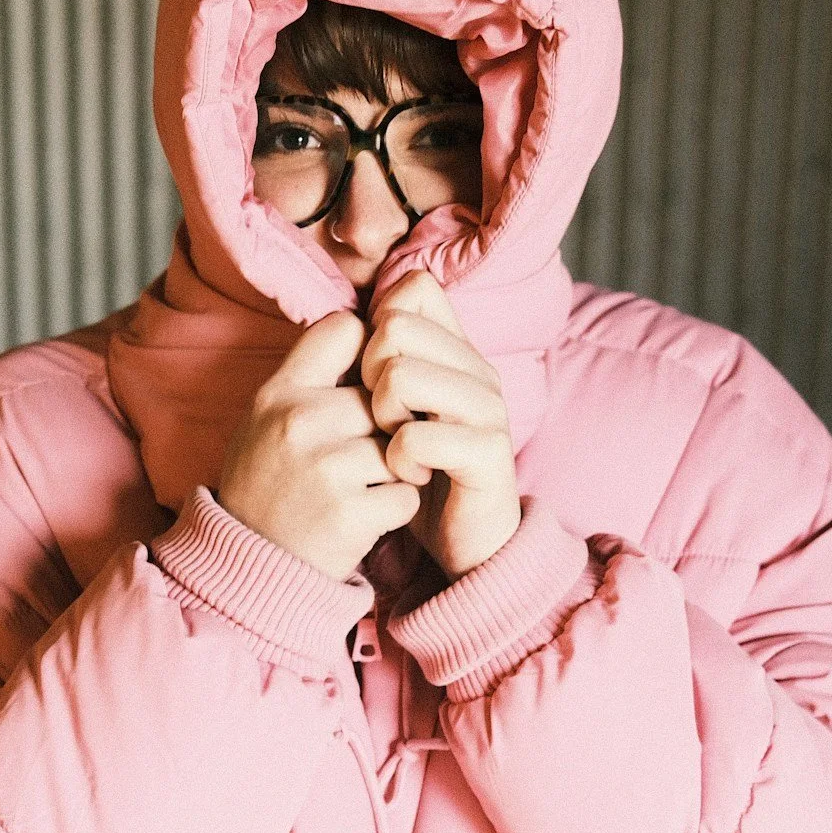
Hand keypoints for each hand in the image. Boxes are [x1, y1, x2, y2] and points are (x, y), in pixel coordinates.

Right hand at [214, 310, 426, 581]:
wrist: (248, 566)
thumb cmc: (267, 485)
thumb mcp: (267, 419)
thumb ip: (311, 376)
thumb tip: (372, 326)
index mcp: (278, 393)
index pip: (345, 329)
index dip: (369, 352)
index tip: (367, 382)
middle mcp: (298, 422)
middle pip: (383, 396)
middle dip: (384, 426)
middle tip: (359, 458)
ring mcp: (325, 468)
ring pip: (401, 445)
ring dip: (393, 470)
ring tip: (358, 489)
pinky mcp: (350, 514)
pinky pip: (405, 494)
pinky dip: (395, 508)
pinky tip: (364, 516)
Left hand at [359, 268, 519, 578]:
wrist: (464, 543)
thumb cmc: (419, 471)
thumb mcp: (395, 410)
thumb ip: (379, 362)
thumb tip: (342, 321)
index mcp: (456, 350)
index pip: (414, 289)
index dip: (377, 325)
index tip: (374, 375)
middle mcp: (477, 368)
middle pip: (395, 327)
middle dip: (368, 376)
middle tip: (382, 421)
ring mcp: (488, 408)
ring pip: (401, 375)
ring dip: (382, 418)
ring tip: (394, 448)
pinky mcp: (489, 451)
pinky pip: (416, 436)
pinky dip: (399, 461)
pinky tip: (411, 476)